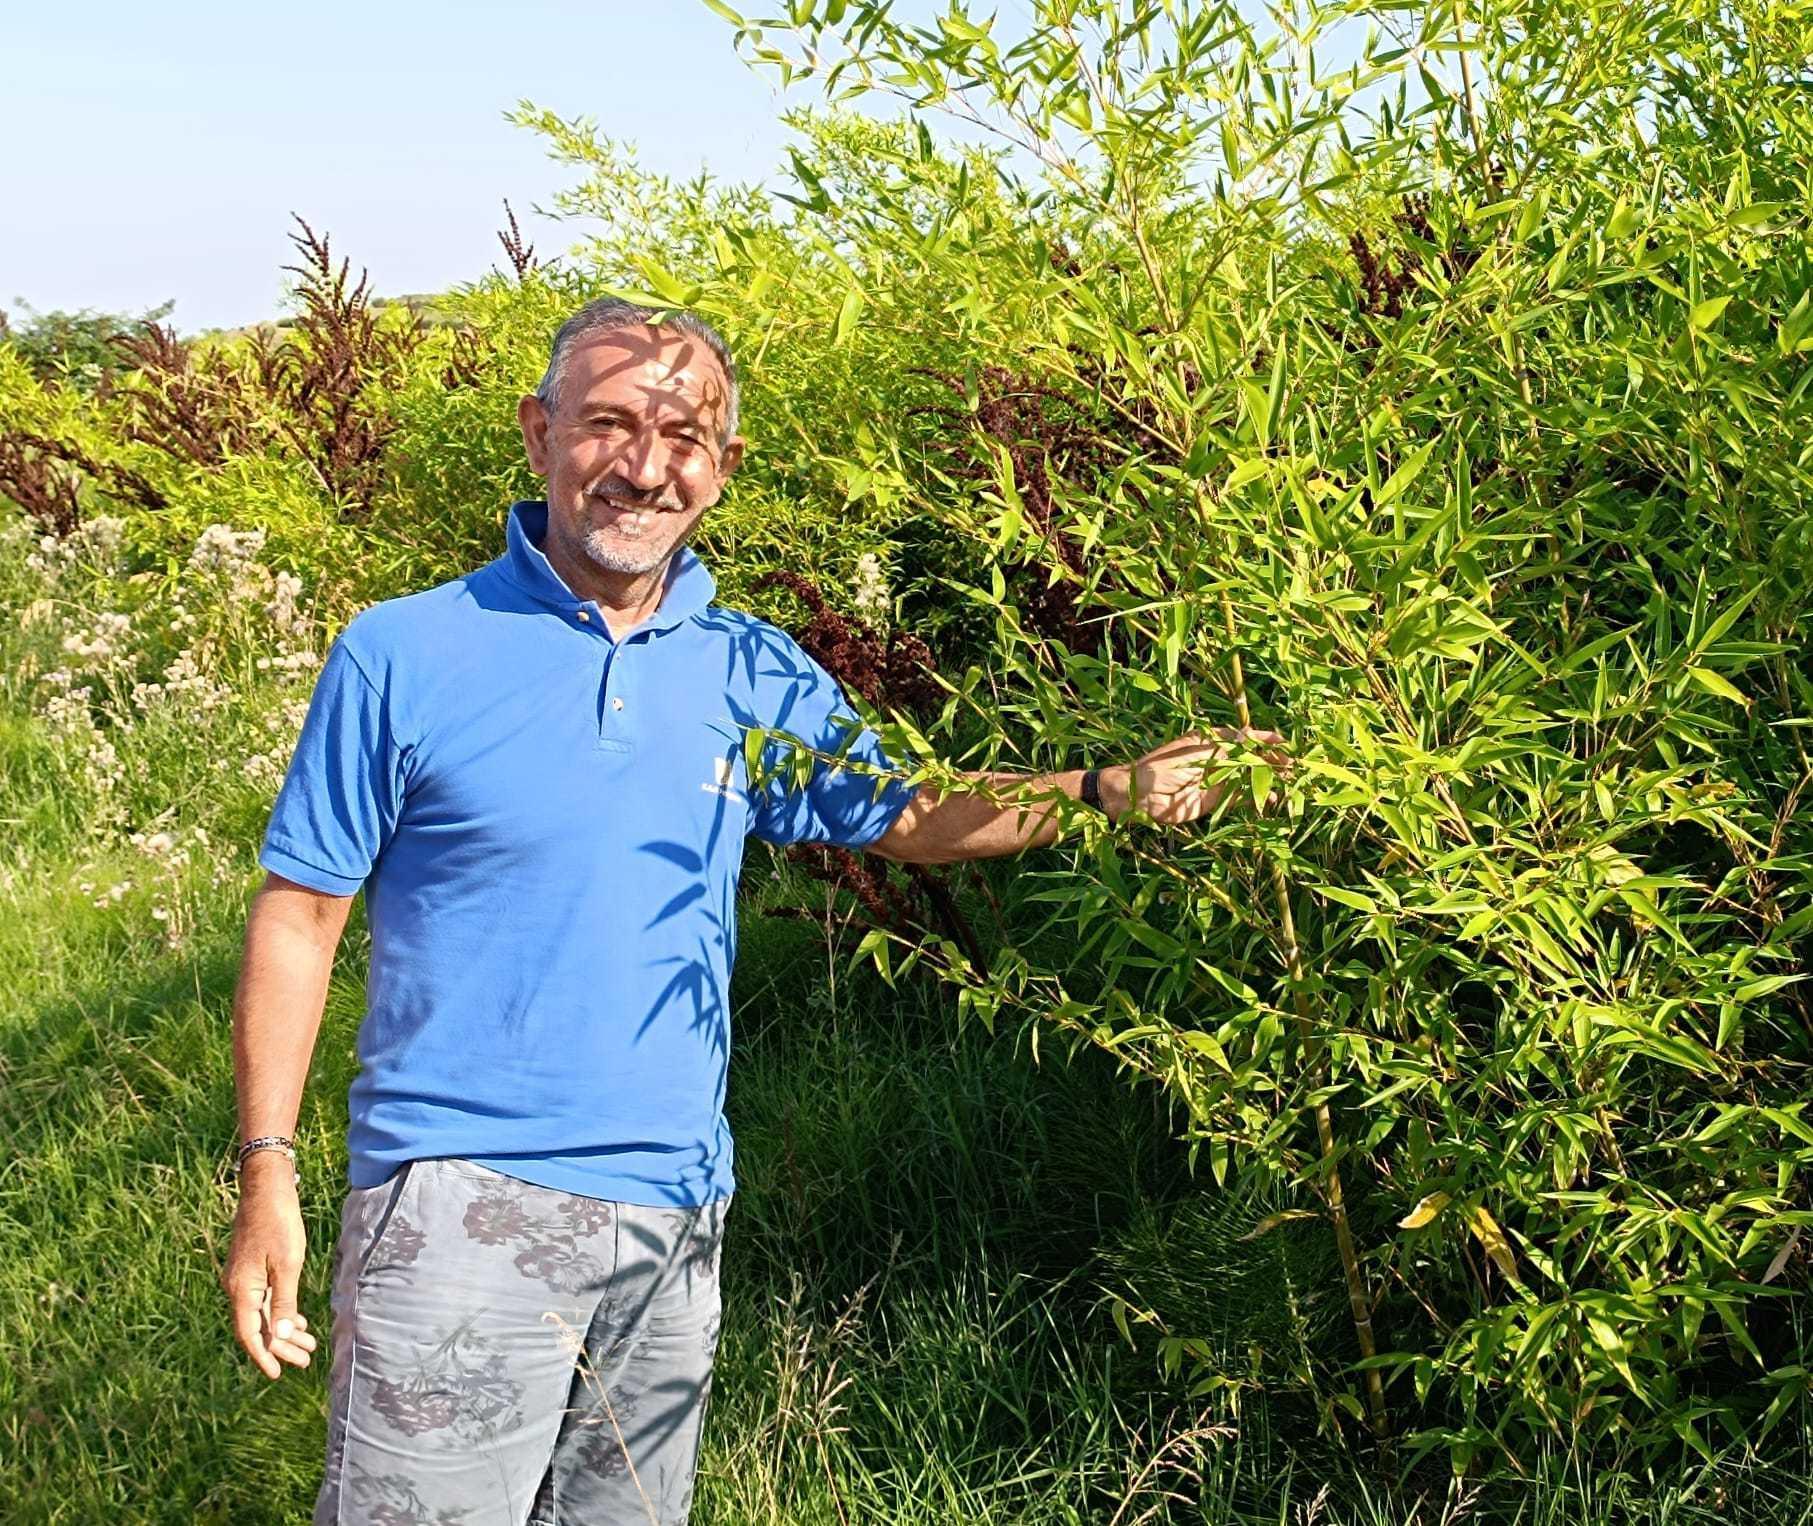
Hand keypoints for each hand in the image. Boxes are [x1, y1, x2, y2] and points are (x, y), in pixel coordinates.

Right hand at [221, 1154, 315, 1379]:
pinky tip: (296, 1321)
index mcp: (242, 1290)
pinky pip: (265, 1299)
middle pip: (258, 1326)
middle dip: (281, 1346)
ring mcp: (244, 1278)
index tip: (278, 1374)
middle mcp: (238, 1288)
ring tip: (307, 1345)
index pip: (250, 1334)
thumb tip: (280, 1335)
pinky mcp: (252, 1268)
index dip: (263, 1355)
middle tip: (305, 1361)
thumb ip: (284, 1300)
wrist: (266, 1189)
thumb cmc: (278, 1223)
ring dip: (284, 1330)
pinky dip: (281, 1312)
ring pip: (264, 1313)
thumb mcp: (287, 1264)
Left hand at [1102, 726, 1288, 825]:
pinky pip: (1239, 799)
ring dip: (1268, 781)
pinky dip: (1256, 800)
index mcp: (1209, 741)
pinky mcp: (1213, 801)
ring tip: (1288, 784)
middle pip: (1250, 759)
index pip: (1242, 738)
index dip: (1263, 740)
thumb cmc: (1159, 768)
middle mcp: (1216, 760)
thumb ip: (1222, 748)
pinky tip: (1272, 801)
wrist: (1136, 798)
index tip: (1283, 742)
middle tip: (1292, 766)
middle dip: (1271, 762)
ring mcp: (1216, 781)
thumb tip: (1248, 734)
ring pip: (1248, 779)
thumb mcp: (1192, 754)